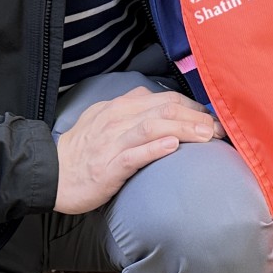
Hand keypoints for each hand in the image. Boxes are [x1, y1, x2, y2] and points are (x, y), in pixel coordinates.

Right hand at [53, 86, 220, 213]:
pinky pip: (135, 154)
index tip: (212, 118)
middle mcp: (118, 119)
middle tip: (220, 129)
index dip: (193, 106)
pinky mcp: (109, 166)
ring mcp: (113, 142)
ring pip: (154, 126)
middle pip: (165, 109)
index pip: (164, 99)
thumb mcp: (103, 120)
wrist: (52, 174)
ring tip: (207, 135)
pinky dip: (155, 148)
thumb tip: (156, 103)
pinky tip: (173, 146)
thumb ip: (128, 109)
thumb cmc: (82, 151)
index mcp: (119, 107)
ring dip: (184, 128)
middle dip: (197, 117)